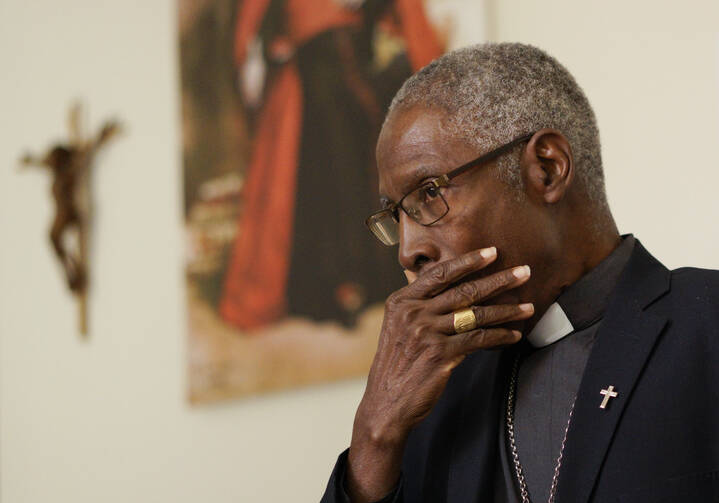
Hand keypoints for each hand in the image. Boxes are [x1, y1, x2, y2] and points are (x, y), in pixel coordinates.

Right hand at [346, 247, 532, 501]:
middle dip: (498, 279)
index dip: (467, 261)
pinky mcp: (440, 354)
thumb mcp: (398, 328)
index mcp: (401, 301)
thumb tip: (453, 292)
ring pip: (475, 314)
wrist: (386, 403)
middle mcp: (412, 312)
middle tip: (524, 271)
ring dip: (506, 310)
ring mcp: (426, 332)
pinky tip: (513, 335)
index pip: (439, 273)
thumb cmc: (397, 365)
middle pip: (463, 290)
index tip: (491, 252)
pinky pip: (478, 340)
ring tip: (528, 307)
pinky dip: (499, 336)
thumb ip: (420, 308)